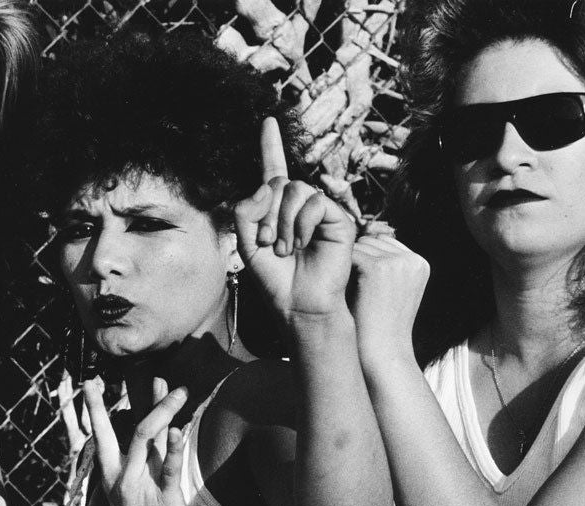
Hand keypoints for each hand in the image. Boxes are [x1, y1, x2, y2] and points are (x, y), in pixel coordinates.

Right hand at [83, 376, 190, 505]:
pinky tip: (181, 429)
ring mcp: (142, 489)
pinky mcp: (166, 499)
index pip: (101, 438)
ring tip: (179, 390)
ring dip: (164, 410)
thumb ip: (152, 457)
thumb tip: (163, 424)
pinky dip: (176, 447)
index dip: (95, 410)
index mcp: (113, 478)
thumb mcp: (143, 489)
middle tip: (97, 380)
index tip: (89, 384)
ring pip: (148, 440)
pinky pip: (170, 468)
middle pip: (120, 433)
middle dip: (106, 405)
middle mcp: (123, 481)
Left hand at [234, 117, 355, 323]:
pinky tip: (303, 244)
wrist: (298, 304)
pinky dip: (303, 224)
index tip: (268, 122)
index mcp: (278, 210)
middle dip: (268, 215)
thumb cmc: (275, 280)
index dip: (271, 146)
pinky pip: (315, 203)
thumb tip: (270, 183)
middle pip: (279, 184)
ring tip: (287, 250)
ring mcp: (321, 212)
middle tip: (271, 245)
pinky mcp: (338, 220)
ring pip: (296, 191)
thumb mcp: (248, 244)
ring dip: (283, 222)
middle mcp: (301, 207)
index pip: (274, 171)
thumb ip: (246, 211)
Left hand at [349, 235, 429, 369]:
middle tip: (349, 287)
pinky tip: (339, 287)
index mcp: (420, 264)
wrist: (382, 355)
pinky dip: (341, 268)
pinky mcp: (377, 268)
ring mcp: (396, 262)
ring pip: (359, 246)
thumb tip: (361, 240)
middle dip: (357, 259)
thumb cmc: (379, 327)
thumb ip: (386, 267)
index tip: (359, 283)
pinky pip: (349, 255)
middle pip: (371, 241)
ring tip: (346, 290)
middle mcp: (412, 259)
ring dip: (348, 264)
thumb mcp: (392, 293)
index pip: (384, 243)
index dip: (367, 259)